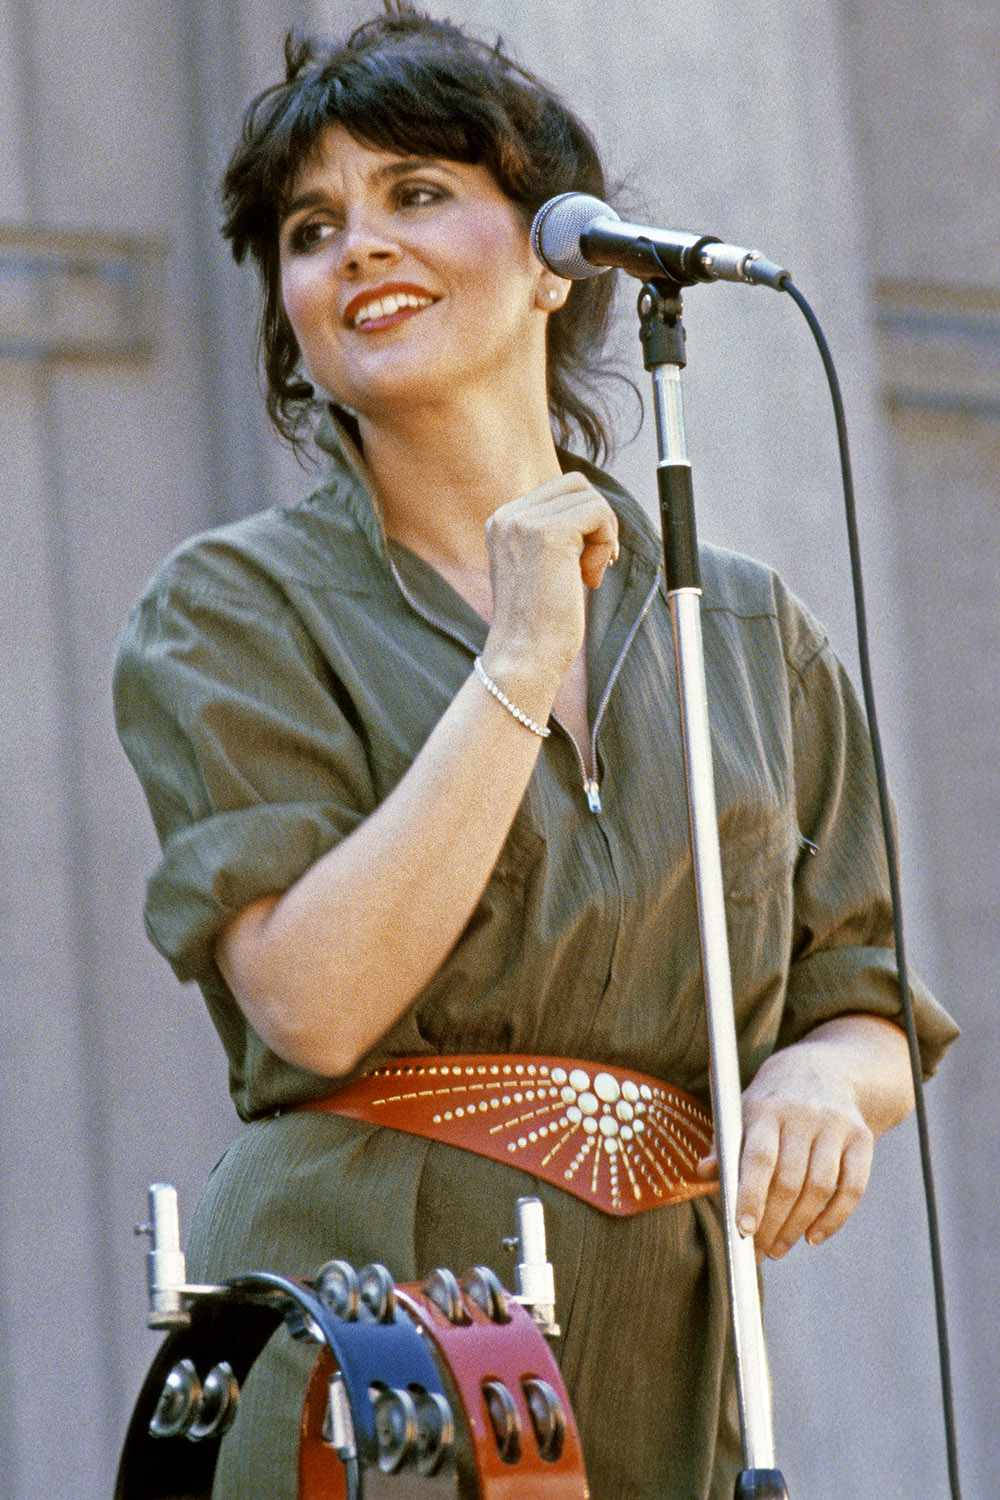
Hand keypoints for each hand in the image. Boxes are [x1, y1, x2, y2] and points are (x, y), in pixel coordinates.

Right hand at [482, 473, 618, 692]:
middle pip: (576, 485)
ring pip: (590, 497)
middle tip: (593, 566)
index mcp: (503, 521)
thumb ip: (554, 536)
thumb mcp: (539, 569)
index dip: (584, 522)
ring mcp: (525, 522)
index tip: (581, 564)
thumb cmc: (537, 625)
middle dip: (597, 522)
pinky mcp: (548, 533)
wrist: (523, 658)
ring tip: (588, 576)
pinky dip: (606, 544)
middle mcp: (508, 516)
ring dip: (603, 537)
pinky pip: (599, 513)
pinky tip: (590, 578)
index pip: (559, 490)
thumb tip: (594, 512)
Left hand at [697, 1047, 874, 1259]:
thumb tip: (703, 1172)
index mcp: (765, 1108)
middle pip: (790, 1180)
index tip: (744, 1231)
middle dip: (773, 1223)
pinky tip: (814, 1236)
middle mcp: (803, 1115)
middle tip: (759, 1252)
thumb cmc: (772, 1102)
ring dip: (798, 1226)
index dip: (752, 1195)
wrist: (825, 1069)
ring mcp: (835, 1125)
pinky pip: (853, 1187)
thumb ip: (724, 1144)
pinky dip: (834, 1219)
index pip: (759, 1157)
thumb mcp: (742, 1111)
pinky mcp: (861, 1137)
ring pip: (820, 1187)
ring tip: (779, 1248)